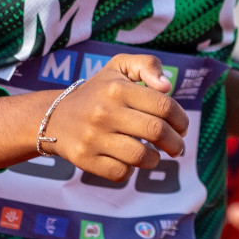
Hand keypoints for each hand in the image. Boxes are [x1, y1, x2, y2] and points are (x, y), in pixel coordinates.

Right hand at [41, 53, 188, 180]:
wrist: (55, 117)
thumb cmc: (99, 91)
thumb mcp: (120, 67)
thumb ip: (148, 66)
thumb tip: (167, 87)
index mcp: (117, 88)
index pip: (164, 105)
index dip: (181, 119)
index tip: (182, 127)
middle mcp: (104, 112)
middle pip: (156, 131)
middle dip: (175, 142)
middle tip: (177, 146)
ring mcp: (93, 137)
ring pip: (141, 156)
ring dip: (156, 159)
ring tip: (156, 155)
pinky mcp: (84, 159)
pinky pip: (120, 173)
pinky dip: (131, 170)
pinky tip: (130, 161)